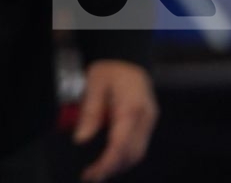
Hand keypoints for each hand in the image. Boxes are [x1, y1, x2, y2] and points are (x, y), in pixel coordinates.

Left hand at [76, 59, 156, 180]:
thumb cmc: (109, 69)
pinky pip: (138, 146)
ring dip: (119, 165)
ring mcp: (149, 122)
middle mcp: (145, 119)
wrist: (127, 58)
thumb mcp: (94, 85)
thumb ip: (89, 112)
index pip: (120, 145)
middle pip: (132, 154)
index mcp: (131, 108)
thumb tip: (81, 140)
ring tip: (98, 171)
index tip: (92, 173)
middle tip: (90, 176)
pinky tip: (110, 159)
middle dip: (112, 168)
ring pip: (138, 153)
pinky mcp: (147, 123)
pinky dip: (124, 156)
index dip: (106, 163)